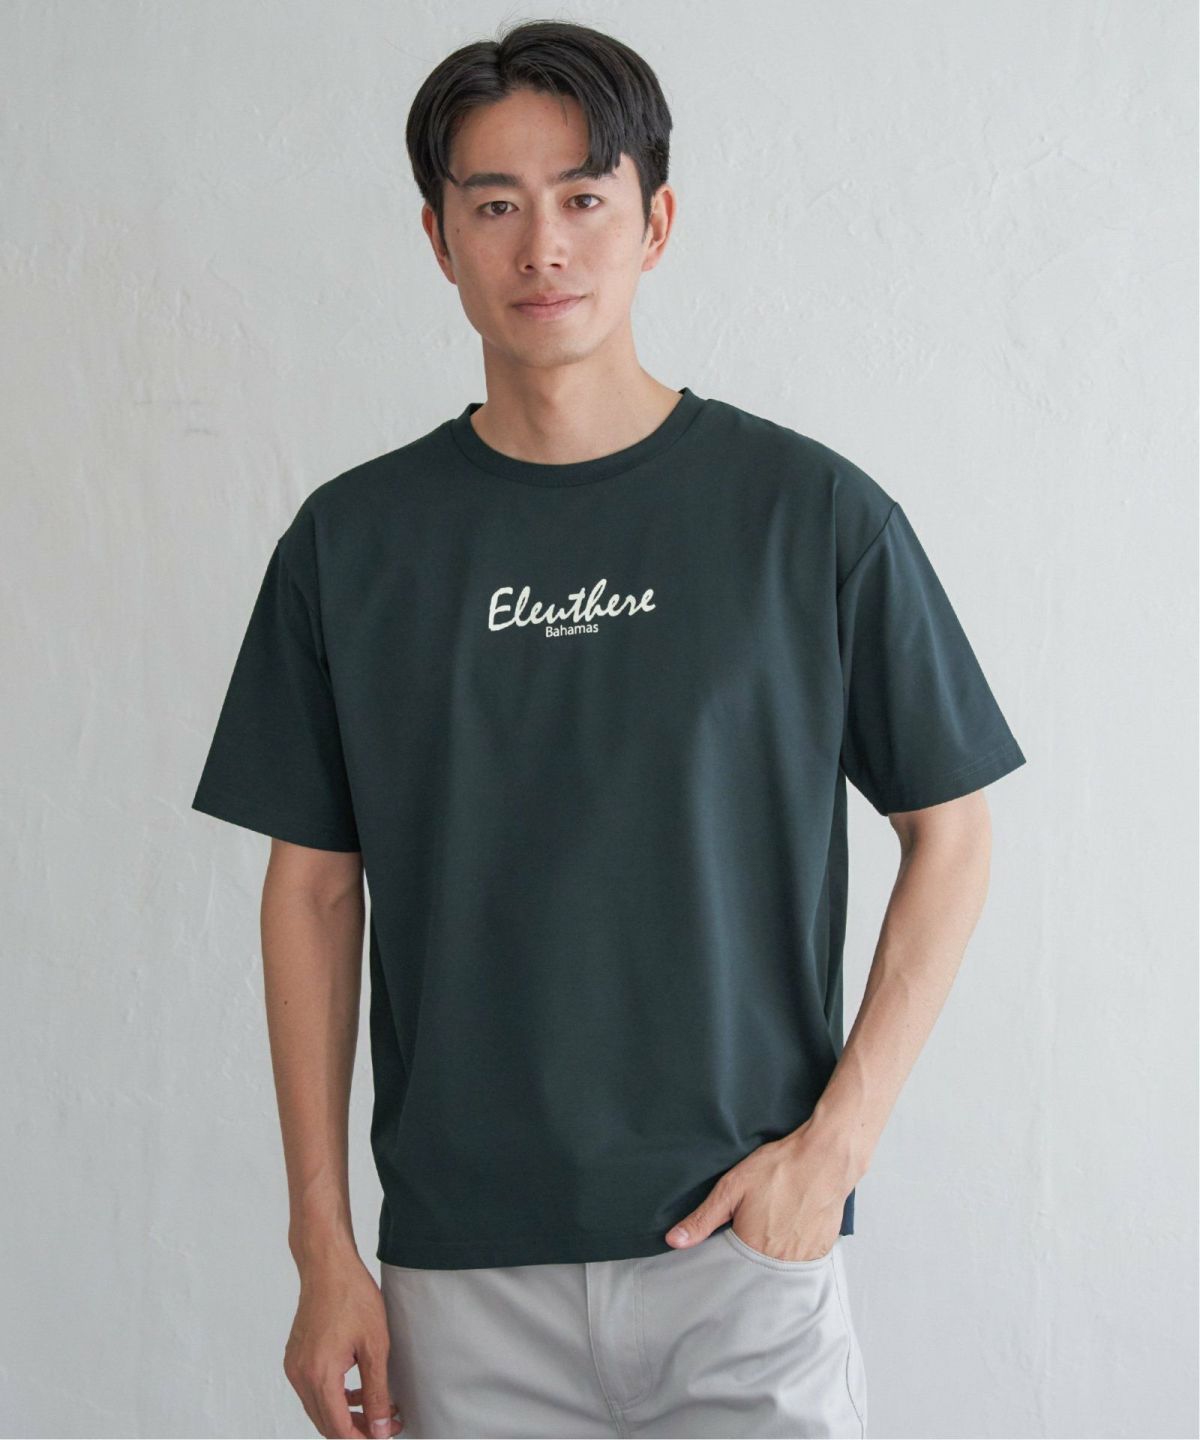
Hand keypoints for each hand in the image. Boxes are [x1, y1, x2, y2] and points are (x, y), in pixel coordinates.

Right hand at [283, 1252, 404, 1437]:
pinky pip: (312, 1391)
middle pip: (326, 1425)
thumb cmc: (353, 1296)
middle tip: (387, 1423)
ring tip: (376, 1408)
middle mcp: (300, 1376)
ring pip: (318, 1410)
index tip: (388, 1433)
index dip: (364, 1438)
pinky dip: (332, 1398)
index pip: (339, 1429)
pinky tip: (355, 1390)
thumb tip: (382, 1428)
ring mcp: (294, 1367)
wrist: (327, 1264)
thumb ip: (377, 1392)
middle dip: (356, 1430)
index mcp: (319, 1376)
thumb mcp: (375, 1345)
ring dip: (344, 1415)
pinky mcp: (294, 1358)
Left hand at [663, 1130, 849, 1261]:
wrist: (825, 1157)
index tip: (727, 1247)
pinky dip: (793, 1253)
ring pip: (779, 1271)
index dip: (726, 1261)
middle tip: (752, 1231)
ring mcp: (803, 1258)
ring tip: (772, 1230)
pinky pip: (801, 1263)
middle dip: (749, 1260)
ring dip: (771, 1258)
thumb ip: (703, 1219)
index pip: (731, 1272)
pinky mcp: (822, 1250)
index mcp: (752, 1247)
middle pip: (756, 1273)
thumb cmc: (779, 1168)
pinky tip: (790, 1230)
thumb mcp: (732, 1187)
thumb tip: (674, 1241)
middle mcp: (779, 1261)